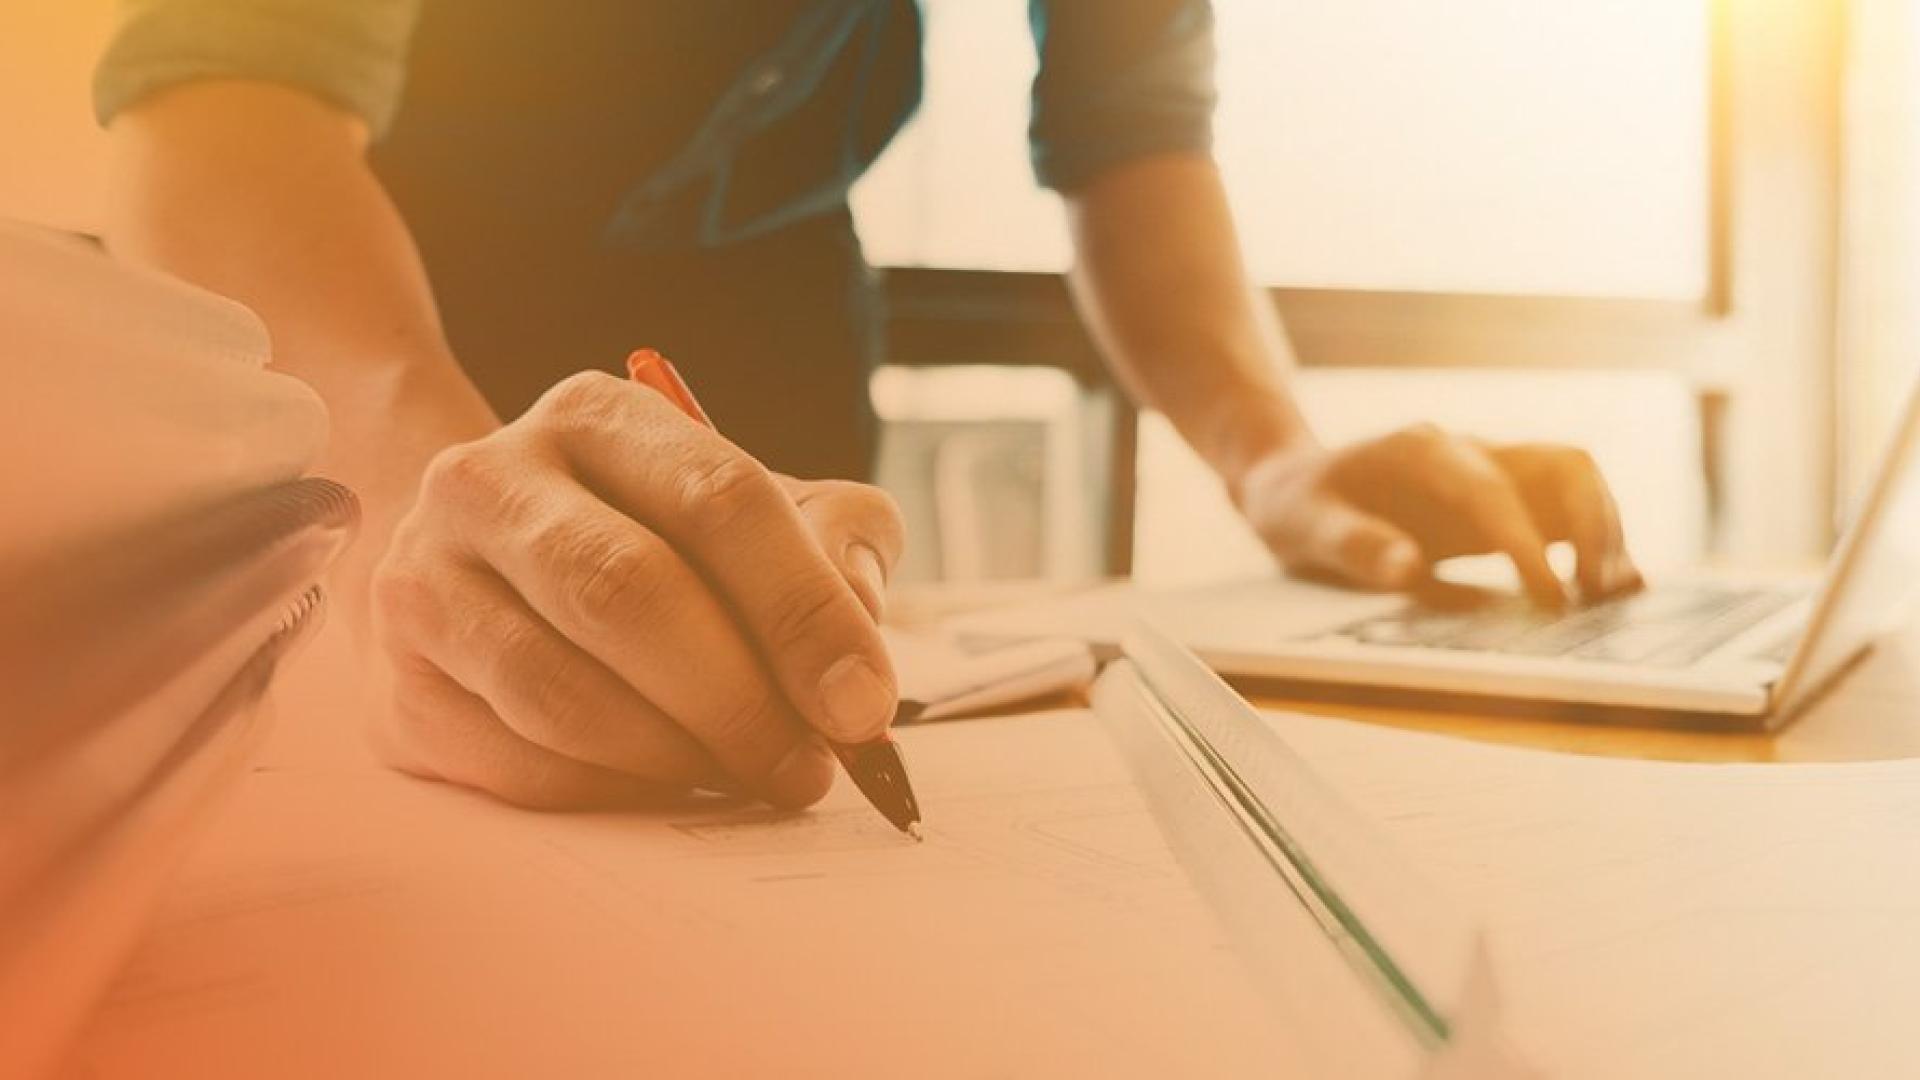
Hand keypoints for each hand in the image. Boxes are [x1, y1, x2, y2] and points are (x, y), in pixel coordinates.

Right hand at [368, 372, 905, 809]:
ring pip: (564, 694)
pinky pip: (518, 766)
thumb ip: (836, 544)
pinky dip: (612, 795)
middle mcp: (491, 479)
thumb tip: (859, 645)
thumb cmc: (653, 540)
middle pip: (630, 593)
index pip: (721, 499)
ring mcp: (424, 581)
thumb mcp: (757, 510)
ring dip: (678, 758)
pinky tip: (663, 789)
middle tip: (809, 767)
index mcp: (598, 416)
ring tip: (746, 777)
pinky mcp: (398, 688)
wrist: (481, 567)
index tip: (864, 706)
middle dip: (742, 699)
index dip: (803, 610)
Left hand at [1238, 425, 1642, 607]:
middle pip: (1564, 467)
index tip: (1550, 599)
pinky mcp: (1503, 501)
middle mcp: (1470, 451)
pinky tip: (1606, 592)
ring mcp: (1493, 472)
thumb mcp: (1303, 527)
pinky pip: (1566, 512)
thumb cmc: (1298, 507)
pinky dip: (1594, 546)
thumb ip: (1352, 544)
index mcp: (1423, 450)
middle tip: (1595, 598)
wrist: (1296, 486)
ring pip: (1578, 485)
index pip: (1494, 489)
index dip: (1527, 542)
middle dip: (1594, 527)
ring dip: (1605, 536)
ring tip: (1610, 600)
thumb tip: (1407, 568)